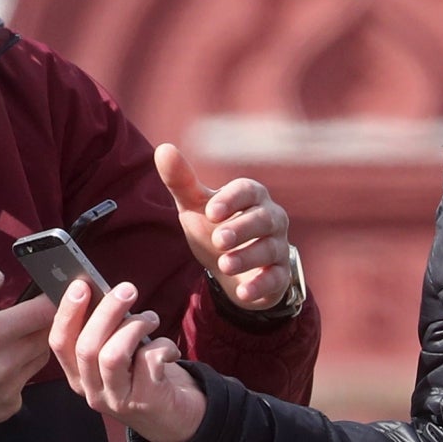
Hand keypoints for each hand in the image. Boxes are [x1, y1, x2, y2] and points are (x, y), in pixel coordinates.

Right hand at [0, 270, 55, 439]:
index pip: (42, 313)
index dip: (51, 299)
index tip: (49, 292)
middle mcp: (4, 365)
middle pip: (46, 336)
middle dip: (40, 322)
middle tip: (23, 315)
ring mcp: (8, 390)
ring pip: (39, 360)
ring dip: (31, 346)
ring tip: (6, 341)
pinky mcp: (6, 409)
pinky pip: (25, 384)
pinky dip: (18, 373)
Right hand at [50, 277, 205, 441]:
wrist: (174, 418)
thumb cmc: (144, 376)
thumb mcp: (118, 356)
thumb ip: (106, 332)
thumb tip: (104, 292)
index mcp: (78, 375)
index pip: (59, 343)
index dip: (67, 313)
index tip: (81, 285)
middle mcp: (92, 390)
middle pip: (86, 346)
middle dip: (106, 311)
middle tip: (127, 290)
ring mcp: (116, 399)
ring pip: (112, 354)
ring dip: (134, 326)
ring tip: (150, 319)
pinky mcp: (143, 402)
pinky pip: (148, 361)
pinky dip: (163, 345)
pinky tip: (169, 350)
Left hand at [157, 143, 293, 310]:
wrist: (229, 266)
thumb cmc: (214, 227)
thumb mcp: (195, 206)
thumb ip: (181, 180)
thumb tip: (163, 149)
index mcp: (251, 196)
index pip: (248, 191)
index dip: (232, 199)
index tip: (211, 211)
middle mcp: (271, 218)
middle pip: (264, 219)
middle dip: (241, 229)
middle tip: (218, 239)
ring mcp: (277, 247)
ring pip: (270, 249)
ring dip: (248, 257)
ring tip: (224, 264)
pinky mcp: (278, 275)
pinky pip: (276, 279)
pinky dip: (260, 286)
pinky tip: (242, 292)